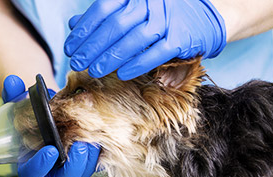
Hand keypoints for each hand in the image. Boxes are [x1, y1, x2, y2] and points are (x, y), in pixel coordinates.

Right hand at [2, 75, 99, 176]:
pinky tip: (103, 134)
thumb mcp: (22, 104)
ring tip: (93, 137)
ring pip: (84, 172)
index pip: (31, 175)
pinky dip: (101, 150)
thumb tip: (13, 82)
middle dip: (73, 166)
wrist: (57, 110)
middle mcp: (54, 168)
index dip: (39, 167)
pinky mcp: (92, 158)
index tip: (50, 150)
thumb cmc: (35, 113)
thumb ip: (15, 95)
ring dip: (90, 158)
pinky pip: (99, 162)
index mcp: (31, 161)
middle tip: (80, 146)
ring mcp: (74, 166)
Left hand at [64, 0, 226, 80]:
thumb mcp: (133, 9)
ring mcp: (166, 19)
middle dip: (93, 47)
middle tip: (78, 62)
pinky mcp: (180, 38)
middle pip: (115, 25)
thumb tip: (73, 24)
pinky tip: (122, 74)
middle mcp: (149, 3)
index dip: (84, 30)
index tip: (70, 47)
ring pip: (133, 40)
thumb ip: (104, 15)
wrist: (203, 17)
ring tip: (95, 71)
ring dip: (111, 58)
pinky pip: (155, 53)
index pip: (103, 9)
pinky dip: (137, 64)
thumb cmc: (161, 14)